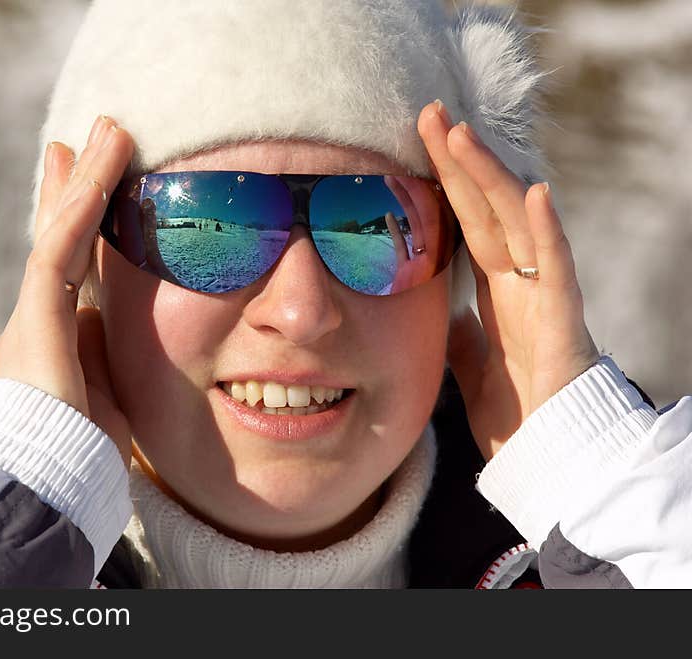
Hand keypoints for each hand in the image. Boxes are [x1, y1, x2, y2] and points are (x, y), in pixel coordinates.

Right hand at [0, 115, 134, 466]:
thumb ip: (98, 353)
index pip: (71, 263)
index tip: (94, 179)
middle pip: (61, 235)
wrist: (49, 489)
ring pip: (61, 232)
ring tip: (108, 130)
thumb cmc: (78, 456)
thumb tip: (102, 320)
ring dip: (87, 180)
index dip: (81, 219)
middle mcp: (38, 317)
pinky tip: (100, 175)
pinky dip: (81, 213)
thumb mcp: (101, 393)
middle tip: (92, 134)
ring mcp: (33, 316)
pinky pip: (59, 255)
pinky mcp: (37, 323)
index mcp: (56, 336)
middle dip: (77, 184)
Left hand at [418, 101, 600, 460]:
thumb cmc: (516, 413)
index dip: (444, 182)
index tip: (417, 142)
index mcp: (496, 291)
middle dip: (458, 160)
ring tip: (460, 134)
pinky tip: (537, 193)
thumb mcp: (470, 366)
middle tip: (428, 113)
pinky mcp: (564, 324)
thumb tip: (443, 314)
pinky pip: (558, 272)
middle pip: (486, 208)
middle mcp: (520, 283)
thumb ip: (460, 334)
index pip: (466, 221)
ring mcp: (543, 297)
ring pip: (518, 224)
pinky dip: (548, 232)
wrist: (548, 461)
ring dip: (491, 178)